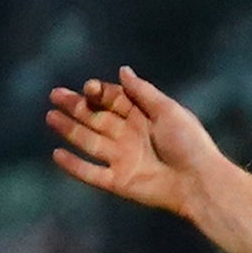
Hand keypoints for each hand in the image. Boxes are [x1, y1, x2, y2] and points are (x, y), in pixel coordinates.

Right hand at [45, 68, 231, 222]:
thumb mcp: (168, 111)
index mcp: (143, 118)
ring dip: (69, 130)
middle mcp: (130, 137)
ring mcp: (122, 160)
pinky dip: (74, 165)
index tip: (89, 88)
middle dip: (76, 106)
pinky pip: (90, 173)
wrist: (200, 183)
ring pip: (89, 142)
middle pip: (96, 118)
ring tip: (51, 117)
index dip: (99, 93)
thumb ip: (143, 92)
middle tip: (55, 95)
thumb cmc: (190, 144)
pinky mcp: (119, 182)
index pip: (113, 100)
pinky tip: (56, 153)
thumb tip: (123, 70)